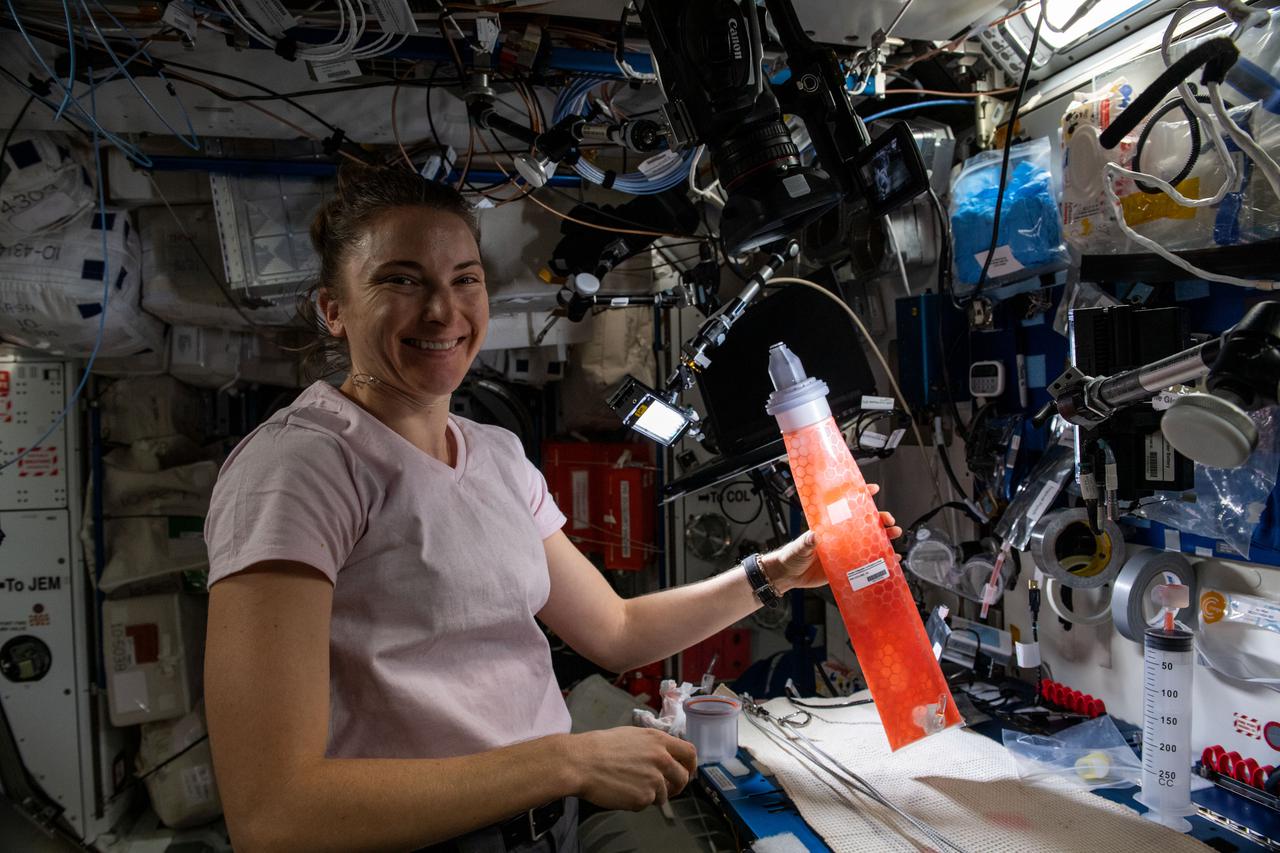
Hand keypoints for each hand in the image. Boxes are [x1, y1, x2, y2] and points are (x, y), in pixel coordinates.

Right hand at [564, 728, 697, 809]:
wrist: (581, 762)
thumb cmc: (600, 747)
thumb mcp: (632, 735)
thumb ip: (653, 745)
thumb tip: (664, 756)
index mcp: (658, 740)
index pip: (689, 752)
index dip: (691, 764)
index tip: (687, 771)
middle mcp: (661, 759)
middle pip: (683, 777)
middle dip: (677, 786)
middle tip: (668, 789)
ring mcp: (654, 780)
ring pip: (663, 795)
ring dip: (651, 794)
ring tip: (630, 785)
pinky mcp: (644, 798)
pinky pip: (646, 804)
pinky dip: (636, 802)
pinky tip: (621, 791)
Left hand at [762, 483, 900, 592]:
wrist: (789, 576)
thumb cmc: (792, 556)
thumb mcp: (799, 546)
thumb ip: (807, 541)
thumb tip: (814, 536)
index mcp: (830, 527)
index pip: (847, 508)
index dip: (860, 496)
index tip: (872, 489)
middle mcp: (841, 537)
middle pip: (865, 524)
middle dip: (879, 519)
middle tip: (888, 519)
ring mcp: (846, 551)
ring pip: (870, 541)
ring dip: (885, 536)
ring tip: (894, 534)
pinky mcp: (847, 567)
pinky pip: (868, 562)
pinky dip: (881, 560)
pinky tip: (892, 558)